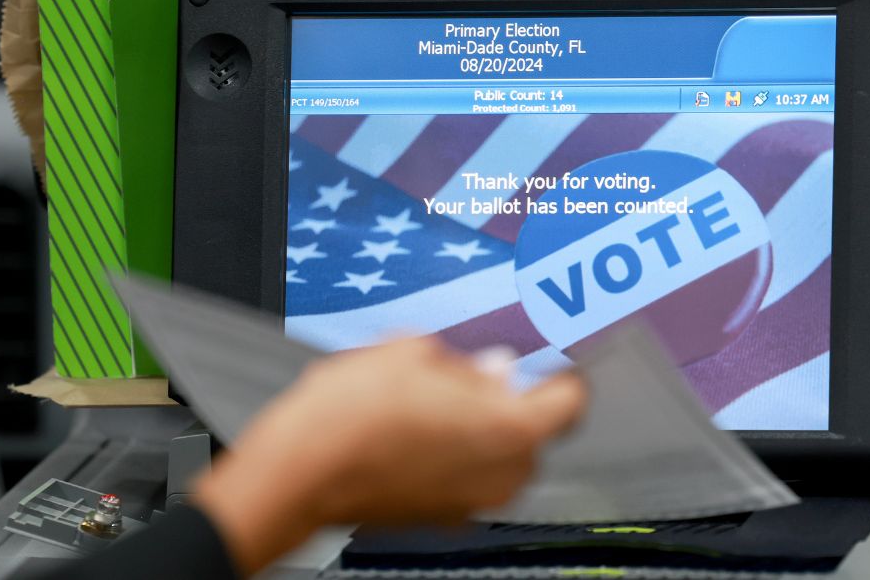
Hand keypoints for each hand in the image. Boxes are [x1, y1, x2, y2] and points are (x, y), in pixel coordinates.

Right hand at [193, 336, 585, 574]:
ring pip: (499, 456)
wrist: (297, 472)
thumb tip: (493, 368)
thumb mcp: (413, 353)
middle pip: (533, 431)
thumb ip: (468, 361)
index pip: (571, 401)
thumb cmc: (351, 413)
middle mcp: (502, 476)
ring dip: (480, 426)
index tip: (546, 357)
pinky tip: (412, 426)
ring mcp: (471, 503)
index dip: (560, 372)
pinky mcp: (439, 517)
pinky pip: (466, 476)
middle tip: (473, 368)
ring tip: (431, 396)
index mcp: (510, 430)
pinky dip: (453, 452)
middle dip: (511, 398)